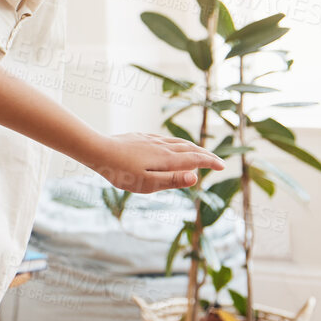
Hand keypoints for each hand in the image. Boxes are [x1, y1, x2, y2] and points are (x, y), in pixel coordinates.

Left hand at [86, 132, 225, 193]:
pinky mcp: (141, 137)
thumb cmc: (120, 171)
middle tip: (217, 161)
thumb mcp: (147, 182)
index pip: (195, 159)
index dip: (209, 162)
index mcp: (166, 158)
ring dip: (192, 147)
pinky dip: (176, 143)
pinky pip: (165, 139)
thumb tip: (196, 177)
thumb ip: (172, 180)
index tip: (222, 167)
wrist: (98, 150)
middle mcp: (162, 146)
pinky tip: (172, 145)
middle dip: (205, 155)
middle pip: (189, 148)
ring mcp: (151, 140)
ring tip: (199, 153)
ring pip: (177, 142)